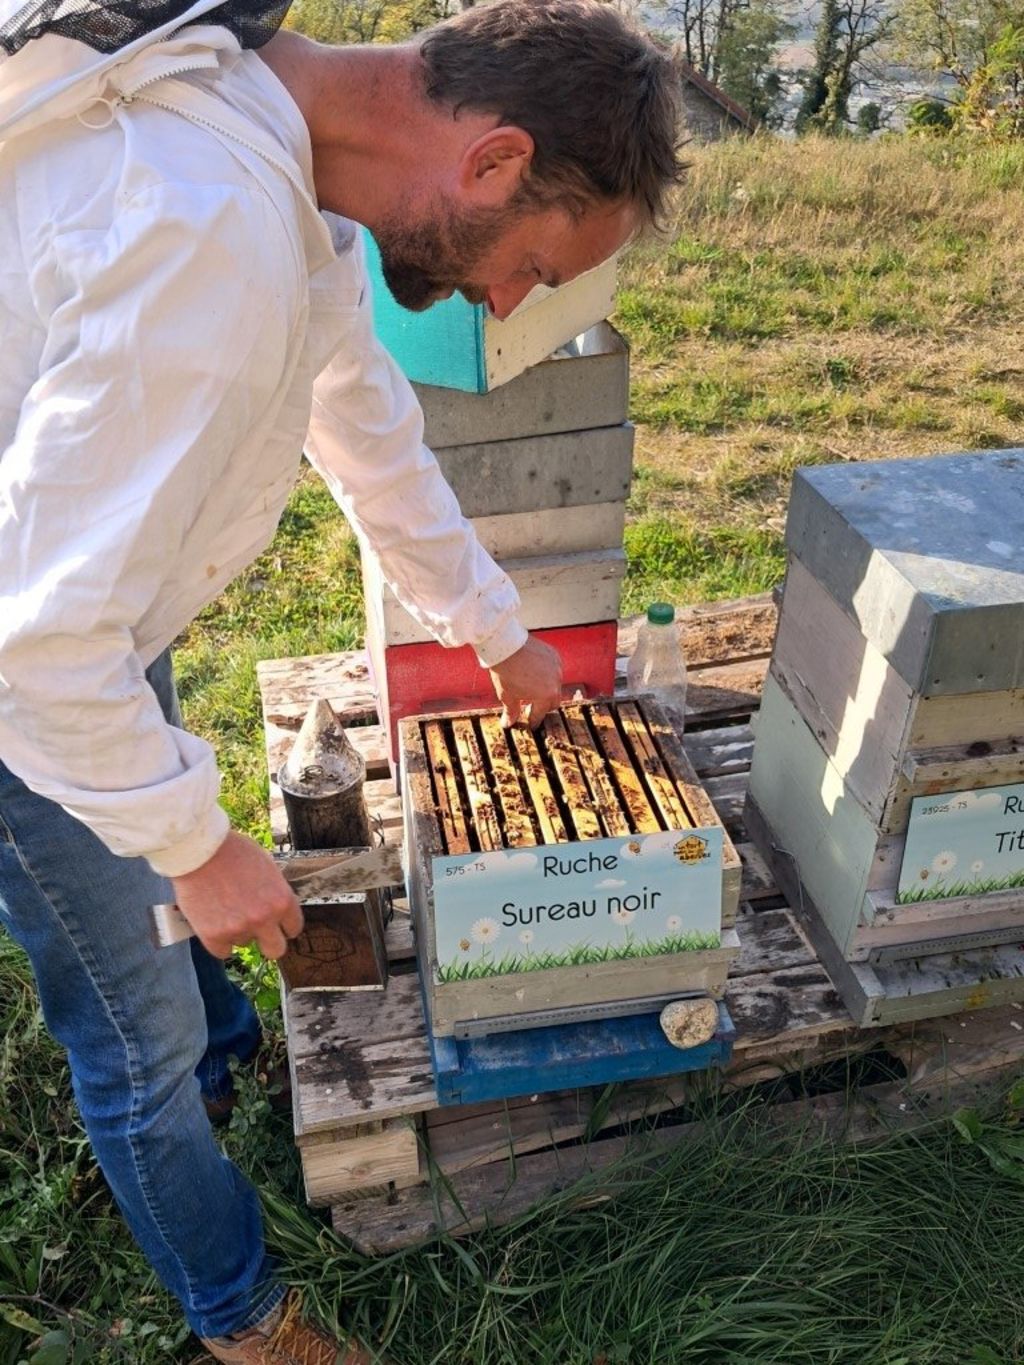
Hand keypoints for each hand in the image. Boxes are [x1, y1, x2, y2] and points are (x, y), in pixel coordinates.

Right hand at [171, 831, 302, 959]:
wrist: (198, 850)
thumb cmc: (231, 850)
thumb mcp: (265, 866)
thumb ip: (273, 890)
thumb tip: (275, 905)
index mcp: (282, 900)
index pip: (293, 928)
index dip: (283, 926)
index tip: (276, 925)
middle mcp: (264, 919)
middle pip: (276, 950)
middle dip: (268, 942)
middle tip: (256, 932)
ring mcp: (239, 929)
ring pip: (243, 943)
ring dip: (236, 931)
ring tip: (223, 907)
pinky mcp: (214, 937)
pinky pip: (222, 951)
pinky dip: (218, 940)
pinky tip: (212, 921)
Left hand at [489, 635, 562, 728]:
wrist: (505, 646)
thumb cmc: (506, 671)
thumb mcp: (507, 695)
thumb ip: (511, 711)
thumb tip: (509, 723)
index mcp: (546, 696)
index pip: (540, 714)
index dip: (534, 721)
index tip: (531, 724)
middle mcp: (555, 683)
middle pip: (553, 702)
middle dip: (543, 707)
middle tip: (532, 707)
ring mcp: (557, 668)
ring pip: (555, 685)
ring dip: (546, 689)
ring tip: (533, 688)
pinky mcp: (554, 656)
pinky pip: (555, 670)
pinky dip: (548, 674)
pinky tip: (537, 673)